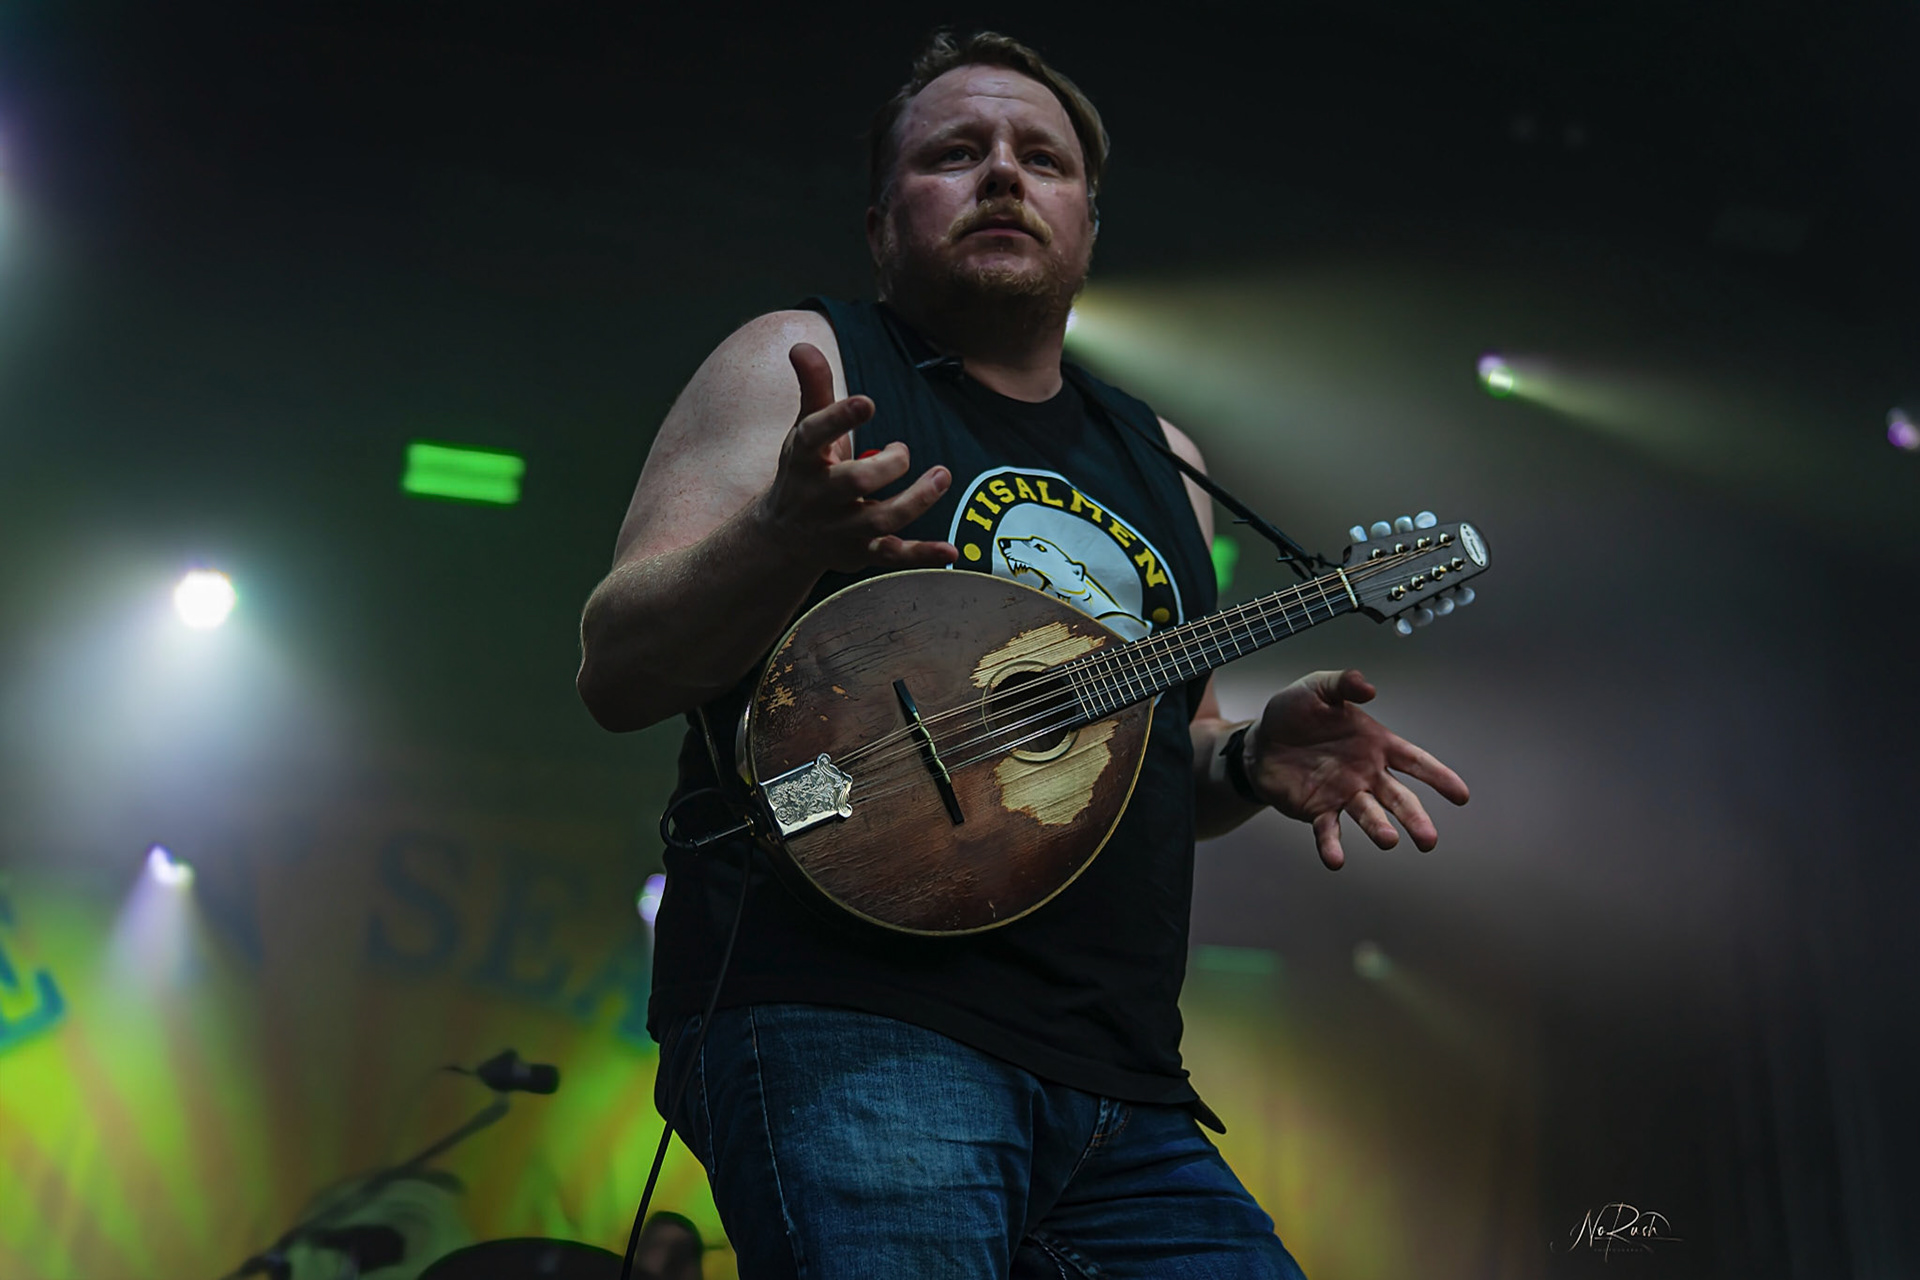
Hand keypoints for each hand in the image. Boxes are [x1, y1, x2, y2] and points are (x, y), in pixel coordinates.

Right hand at [754, 342, 958, 572]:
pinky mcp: (861, 552)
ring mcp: (841, 528)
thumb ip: (814, 388)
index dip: (840, 419)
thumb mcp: (804, 429)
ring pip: (880, 519)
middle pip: (854, 481)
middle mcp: (819, 496)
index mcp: (803, 457)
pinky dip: (923, 555)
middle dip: (887, 465)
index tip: (868, 402)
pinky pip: (893, 556)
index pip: (815, 435)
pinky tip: (952, 551)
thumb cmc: (805, 471)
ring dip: (915, 500)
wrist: (783, 536)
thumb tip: (802, 344)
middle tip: (903, 449)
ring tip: (941, 475)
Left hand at [1244, 669, 1468, 869]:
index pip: (1415, 761)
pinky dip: (1333, 846)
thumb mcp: (1318, 688)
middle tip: (1428, 839)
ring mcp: (1344, 795)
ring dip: (1380, 829)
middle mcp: (1366, 774)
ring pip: (1369, 816)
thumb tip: (1368, 688)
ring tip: (1389, 841)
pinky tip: (1336, 860)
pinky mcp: (1318, 811)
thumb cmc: (1294, 714)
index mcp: (1376, 744)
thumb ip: (1344, 684)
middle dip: (1415, 818)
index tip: (1461, 795)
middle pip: (1398, 799)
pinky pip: (1328, 831)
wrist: (1260, 740)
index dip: (1439, 777)